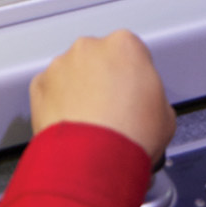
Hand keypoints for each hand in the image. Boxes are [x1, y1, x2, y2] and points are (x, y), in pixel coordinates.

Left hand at [29, 29, 176, 162]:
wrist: (94, 161)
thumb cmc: (129, 137)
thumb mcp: (165, 115)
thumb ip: (152, 98)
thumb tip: (147, 108)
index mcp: (124, 45)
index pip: (131, 54)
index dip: (133, 78)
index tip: (133, 96)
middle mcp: (89, 47)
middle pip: (97, 59)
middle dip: (102, 80)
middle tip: (110, 112)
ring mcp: (61, 65)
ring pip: (71, 73)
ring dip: (77, 91)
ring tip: (89, 125)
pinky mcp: (40, 85)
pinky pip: (49, 91)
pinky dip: (56, 106)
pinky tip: (71, 127)